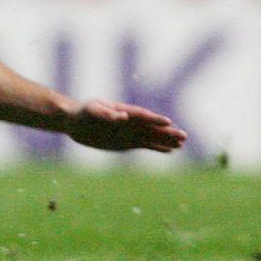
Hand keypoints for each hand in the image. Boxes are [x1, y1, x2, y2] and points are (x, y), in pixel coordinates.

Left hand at [64, 98, 186, 152]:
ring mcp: (130, 132)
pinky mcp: (128, 143)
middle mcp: (130, 122)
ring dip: (166, 140)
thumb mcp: (92, 110)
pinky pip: (146, 145)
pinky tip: (170, 150)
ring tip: (182, 143)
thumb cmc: (82, 112)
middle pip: (152, 127)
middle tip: (184, 136)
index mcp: (122, 110)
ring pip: (152, 137)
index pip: (141, 115)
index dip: (154, 119)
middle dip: (168, 132)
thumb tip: (123, 116)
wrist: (75, 123)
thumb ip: (106, 113)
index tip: (168, 122)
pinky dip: (157, 147)